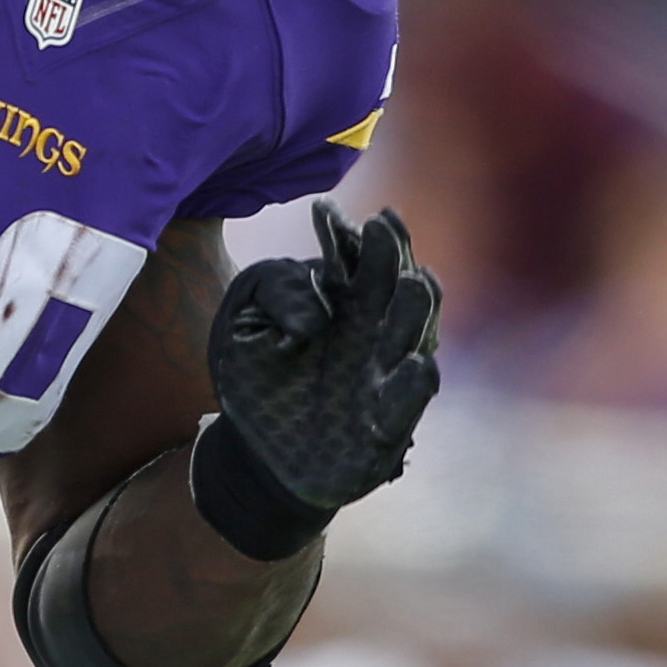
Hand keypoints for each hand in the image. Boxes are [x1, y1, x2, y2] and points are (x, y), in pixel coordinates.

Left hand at [207, 201, 440, 513]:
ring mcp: (384, 380)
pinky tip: (418, 364)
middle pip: (394, 290)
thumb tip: (316, 312)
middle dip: (393, 259)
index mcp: (344, 305)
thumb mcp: (248, 328)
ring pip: (411, 339)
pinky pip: (406, 405)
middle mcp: (373, 337)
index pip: (358, 262)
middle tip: (384, 227)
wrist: (258, 455)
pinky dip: (414, 386)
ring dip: (416, 311)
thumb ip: (277, 298)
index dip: (352, 237)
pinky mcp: (386, 428)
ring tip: (416, 281)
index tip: (333, 211)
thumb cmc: (260, 380)